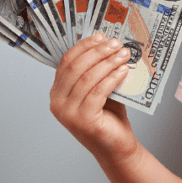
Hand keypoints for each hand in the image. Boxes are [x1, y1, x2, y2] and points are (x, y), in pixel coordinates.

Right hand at [50, 33, 138, 162]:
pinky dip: (112, 78)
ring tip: (124, 54)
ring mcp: (68, 113)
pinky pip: (98, 92)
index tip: (102, 36)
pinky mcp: (83, 120)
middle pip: (76, 67)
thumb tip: (106, 43)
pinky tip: (123, 70)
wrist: (116, 146)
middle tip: (116, 43)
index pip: (67, 61)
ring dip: (108, 62)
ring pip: (88, 78)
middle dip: (98, 51)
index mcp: (58, 92)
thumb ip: (97, 70)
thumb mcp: (99, 88)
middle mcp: (57, 102)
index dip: (85, 46)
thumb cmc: (109, 116)